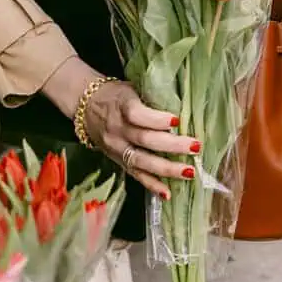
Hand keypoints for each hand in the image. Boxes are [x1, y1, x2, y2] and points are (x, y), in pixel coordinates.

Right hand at [84, 80, 199, 198]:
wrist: (86, 106)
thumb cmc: (115, 94)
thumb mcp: (130, 88)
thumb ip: (151, 98)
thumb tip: (183, 107)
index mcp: (121, 105)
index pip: (137, 115)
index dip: (157, 119)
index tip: (177, 120)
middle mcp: (118, 129)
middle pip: (145, 140)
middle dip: (172, 145)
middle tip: (195, 146)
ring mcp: (117, 148)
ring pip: (142, 161)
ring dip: (167, 169)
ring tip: (189, 171)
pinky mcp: (118, 161)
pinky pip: (135, 175)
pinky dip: (152, 185)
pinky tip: (168, 193)